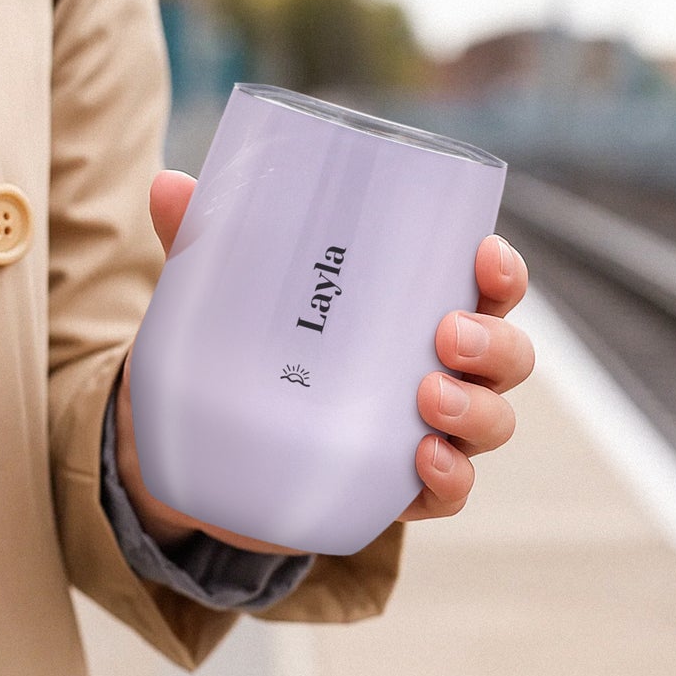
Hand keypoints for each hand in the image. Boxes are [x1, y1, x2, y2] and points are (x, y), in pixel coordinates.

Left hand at [116, 170, 533, 553]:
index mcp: (410, 311)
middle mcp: (434, 368)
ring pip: (491, 422)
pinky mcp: (398, 489)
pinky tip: (423, 463)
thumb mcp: (226, 299)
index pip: (483, 287)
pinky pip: (450, 491)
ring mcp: (423, 431)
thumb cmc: (246, 355)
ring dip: (477, 409)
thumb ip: (206, 244)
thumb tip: (169, 184)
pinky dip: (450, 479)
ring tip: (428, 396)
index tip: (483, 252)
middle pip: (506, 356)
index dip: (501, 272)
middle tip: (449, 334)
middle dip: (495, 343)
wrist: (212, 453)